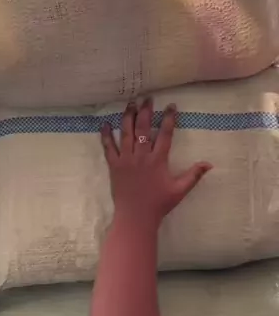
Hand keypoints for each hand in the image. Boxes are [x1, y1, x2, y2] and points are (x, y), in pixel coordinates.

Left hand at [101, 99, 211, 229]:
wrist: (135, 217)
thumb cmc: (159, 204)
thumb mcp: (180, 190)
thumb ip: (194, 175)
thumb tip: (209, 164)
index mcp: (158, 160)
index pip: (164, 134)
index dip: (168, 118)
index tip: (171, 106)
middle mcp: (141, 156)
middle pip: (143, 128)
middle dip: (145, 111)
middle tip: (147, 98)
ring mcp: (126, 160)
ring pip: (125, 133)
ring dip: (128, 116)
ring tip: (130, 103)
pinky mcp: (114, 166)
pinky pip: (108, 147)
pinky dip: (106, 135)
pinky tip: (105, 123)